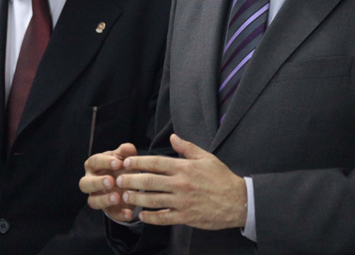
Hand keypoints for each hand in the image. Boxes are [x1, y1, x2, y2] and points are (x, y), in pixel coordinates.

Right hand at [79, 142, 138, 221]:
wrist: (128, 181)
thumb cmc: (122, 165)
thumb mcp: (125, 157)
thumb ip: (126, 152)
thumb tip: (127, 148)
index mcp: (94, 165)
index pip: (94, 162)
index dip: (104, 162)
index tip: (117, 163)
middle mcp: (91, 181)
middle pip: (85, 183)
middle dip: (97, 182)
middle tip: (111, 181)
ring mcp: (97, 196)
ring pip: (92, 201)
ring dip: (104, 200)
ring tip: (117, 197)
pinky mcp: (107, 209)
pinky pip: (111, 214)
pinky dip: (120, 214)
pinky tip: (129, 213)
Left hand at [117, 134, 246, 229]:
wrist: (237, 201)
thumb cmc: (221, 178)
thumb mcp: (206, 157)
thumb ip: (187, 147)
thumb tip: (173, 137)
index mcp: (185, 167)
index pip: (156, 163)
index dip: (138, 162)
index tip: (126, 162)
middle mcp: (181, 184)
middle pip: (149, 181)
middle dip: (131, 180)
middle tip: (118, 180)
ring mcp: (182, 201)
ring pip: (152, 200)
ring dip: (136, 198)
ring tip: (125, 196)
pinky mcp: (185, 217)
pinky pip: (163, 218)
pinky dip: (150, 218)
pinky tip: (141, 215)